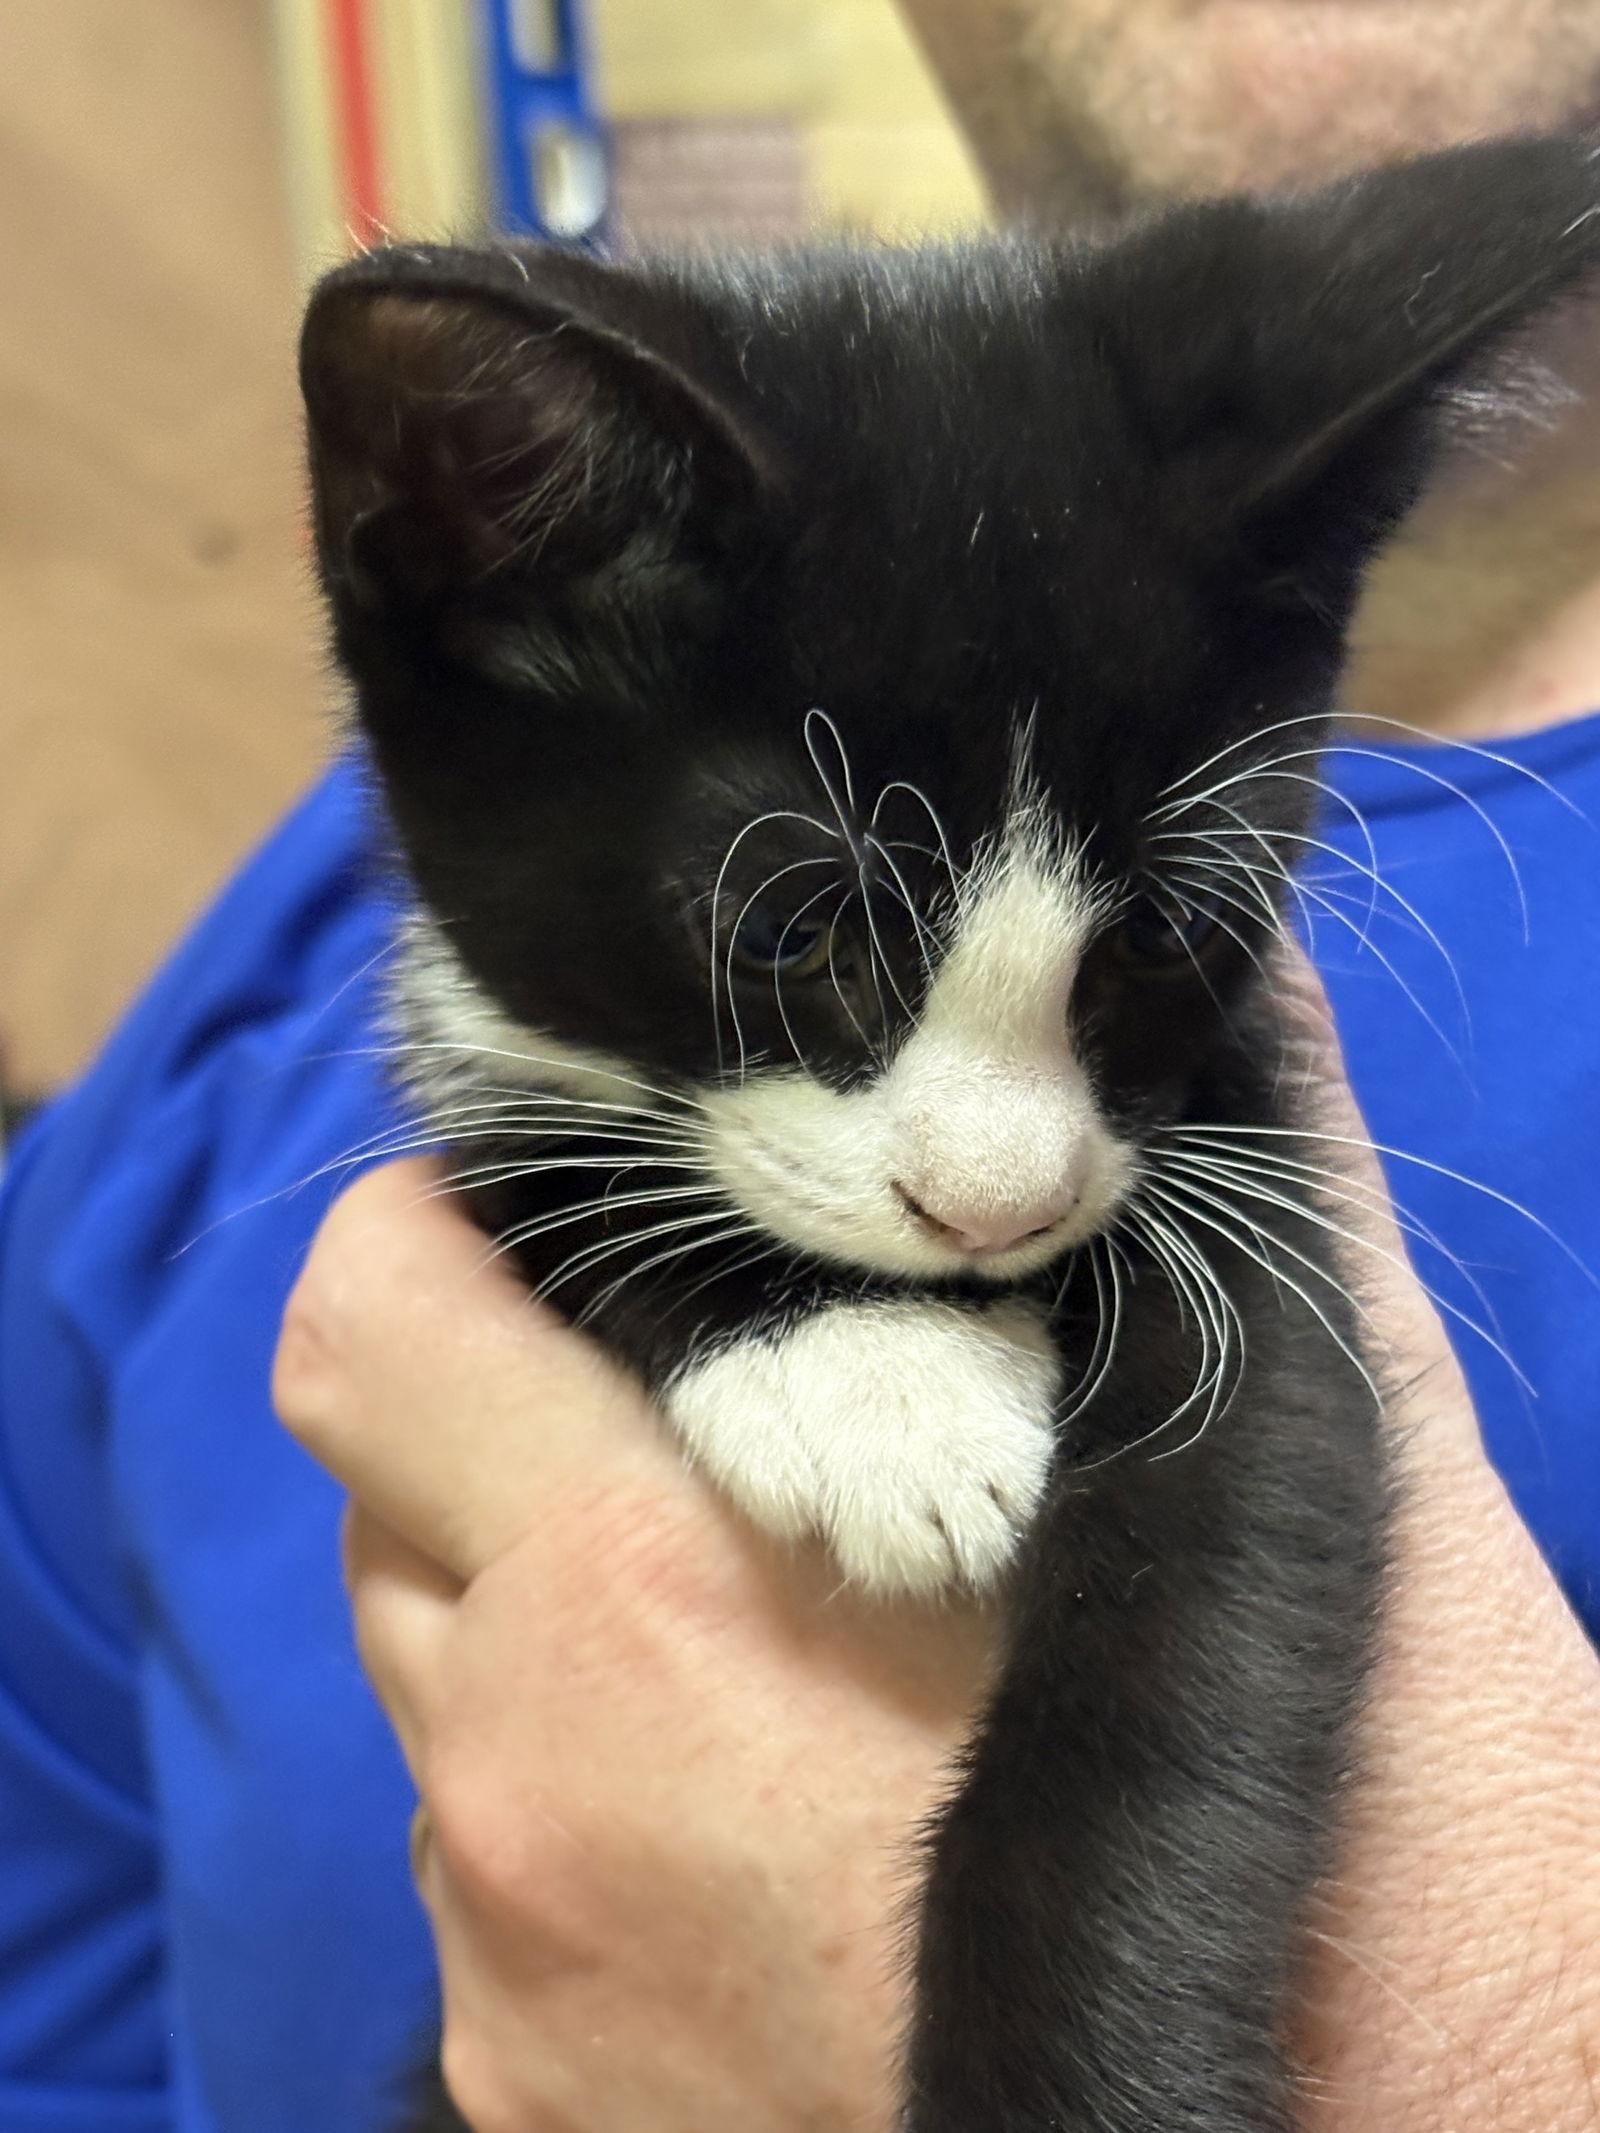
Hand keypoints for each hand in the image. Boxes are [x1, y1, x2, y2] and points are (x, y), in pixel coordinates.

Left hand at [276, 974, 1599, 2132]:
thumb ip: (1225, 1202)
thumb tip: (1221, 982)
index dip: (442, 1236)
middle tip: (701, 1424)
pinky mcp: (542, 2124)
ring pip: (445, 1706)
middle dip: (511, 1431)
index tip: (569, 1221)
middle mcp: (533, 1794)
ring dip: (561, 1632)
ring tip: (777, 1647)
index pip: (375, 1328)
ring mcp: (519, 1984)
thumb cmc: (1368, 1869)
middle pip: (384, 1512)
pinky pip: (496, 1890)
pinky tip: (786, 1843)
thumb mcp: (1296, 1486)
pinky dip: (596, 1815)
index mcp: (655, 1595)